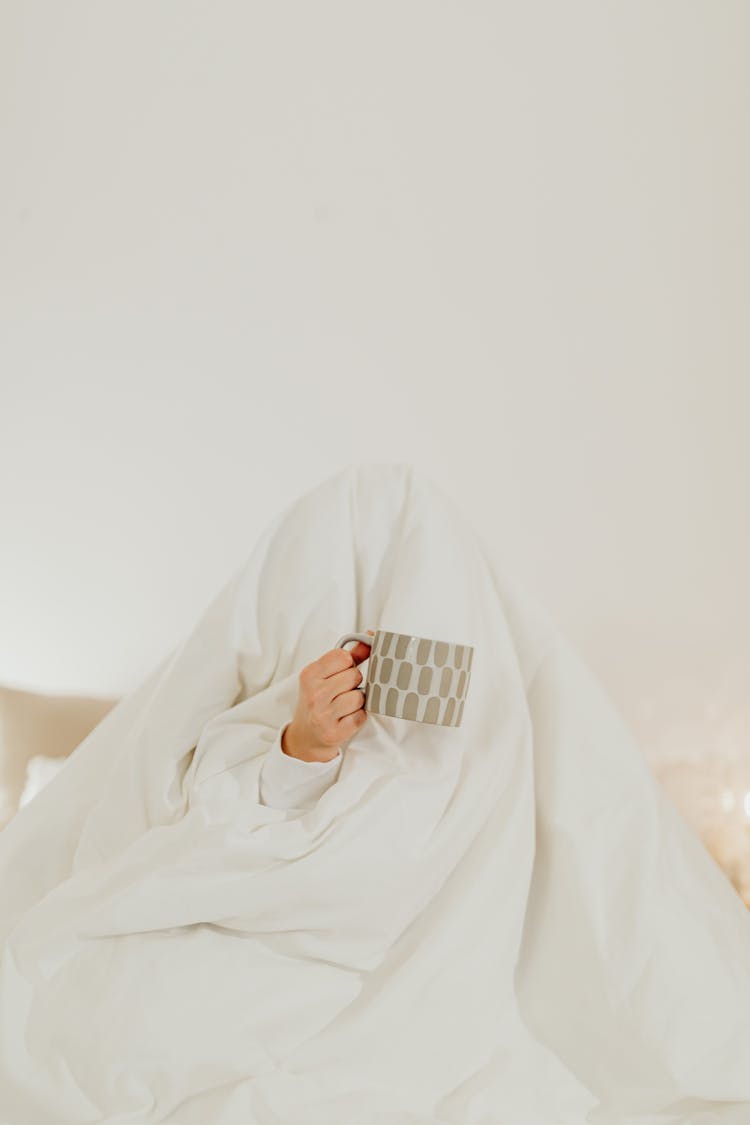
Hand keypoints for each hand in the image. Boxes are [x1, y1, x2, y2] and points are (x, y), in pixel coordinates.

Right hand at [281, 631, 373, 761]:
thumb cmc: (318, 699)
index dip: (348, 663)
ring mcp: (323, 715)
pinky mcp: (334, 733)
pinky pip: (361, 716)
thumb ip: (349, 655)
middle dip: (354, 683)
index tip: (342, 671)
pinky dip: (358, 716)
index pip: (343, 656)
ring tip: (344, 705)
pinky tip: (346, 717)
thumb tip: (370, 636)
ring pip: (359, 697)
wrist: (306, 735)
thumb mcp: (325, 674)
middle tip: (342, 691)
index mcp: (309, 675)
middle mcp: (314, 694)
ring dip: (357, 701)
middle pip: (354, 676)